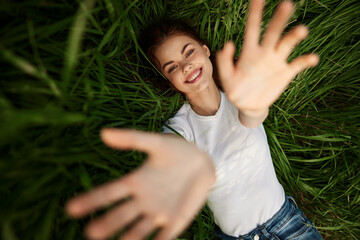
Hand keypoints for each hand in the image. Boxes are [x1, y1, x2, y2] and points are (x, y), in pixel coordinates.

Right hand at [66, 129, 215, 239]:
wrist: (203, 163)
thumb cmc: (176, 151)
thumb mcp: (155, 143)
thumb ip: (132, 139)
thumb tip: (103, 133)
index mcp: (135, 182)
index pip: (109, 193)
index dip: (91, 200)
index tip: (71, 208)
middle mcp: (142, 201)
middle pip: (121, 215)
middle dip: (107, 224)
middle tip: (91, 232)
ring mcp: (159, 212)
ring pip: (139, 230)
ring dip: (128, 238)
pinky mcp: (175, 221)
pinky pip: (163, 237)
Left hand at [216, 0, 318, 113]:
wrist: (248, 105)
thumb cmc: (235, 89)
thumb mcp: (226, 77)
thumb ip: (224, 62)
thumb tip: (228, 43)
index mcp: (249, 52)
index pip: (252, 28)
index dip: (255, 13)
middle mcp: (265, 52)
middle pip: (273, 32)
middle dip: (279, 19)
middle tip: (287, 4)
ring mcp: (276, 61)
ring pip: (287, 44)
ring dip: (294, 36)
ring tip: (302, 30)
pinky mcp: (286, 73)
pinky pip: (298, 64)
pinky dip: (306, 61)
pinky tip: (313, 58)